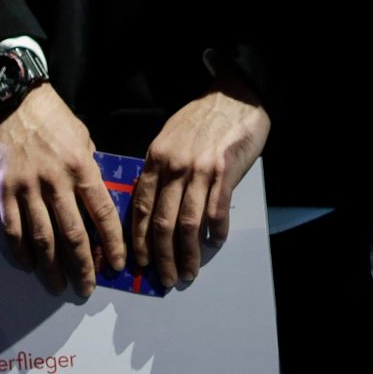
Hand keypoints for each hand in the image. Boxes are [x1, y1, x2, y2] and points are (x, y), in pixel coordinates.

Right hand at [0, 84, 125, 298]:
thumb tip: (97, 201)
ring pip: (43, 238)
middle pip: (73, 234)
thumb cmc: (53, 118)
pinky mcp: (5, 190)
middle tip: (87, 288)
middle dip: (83, 266)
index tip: (118, 264)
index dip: (112, 243)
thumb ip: (89, 169)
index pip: (102, 213)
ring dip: (52, 268)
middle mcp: (56, 181)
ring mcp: (28, 187)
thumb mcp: (82, 138)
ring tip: (59, 286)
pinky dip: (22, 251)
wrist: (14, 99)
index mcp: (81, 166)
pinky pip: (14, 229)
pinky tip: (30, 265)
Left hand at [130, 78, 270, 288]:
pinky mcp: (224, 171)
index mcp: (156, 158)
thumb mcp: (169, 137)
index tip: (139, 261)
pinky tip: (215, 243)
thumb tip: (152, 203)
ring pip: (188, 224)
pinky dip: (216, 232)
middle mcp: (175, 166)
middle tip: (165, 278)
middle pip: (162, 222)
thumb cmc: (201, 118)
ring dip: (188, 254)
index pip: (142, 206)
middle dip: (162, 256)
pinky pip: (217, 212)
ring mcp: (200, 169)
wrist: (233, 95)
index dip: (139, 238)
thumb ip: (160, 168)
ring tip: (188, 272)